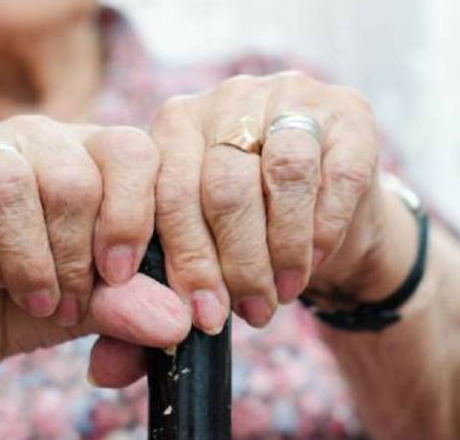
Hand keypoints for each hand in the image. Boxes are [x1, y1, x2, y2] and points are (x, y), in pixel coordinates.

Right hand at [0, 115, 189, 381]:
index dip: (130, 218)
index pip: (133, 152)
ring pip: (14, 187)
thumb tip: (177, 325)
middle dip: (74, 259)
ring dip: (28, 263)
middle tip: (66, 304)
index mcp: (97, 152)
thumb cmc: (46, 301)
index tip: (118, 276)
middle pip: (73, 180)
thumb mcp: (101, 306)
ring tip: (35, 299)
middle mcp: (44, 134)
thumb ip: (136, 305)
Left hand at [151, 71, 407, 331]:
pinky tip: (315, 261)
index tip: (196, 314)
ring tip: (281, 294)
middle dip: (236, 263)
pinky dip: (324, 228)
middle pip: (225, 184)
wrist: (323, 207)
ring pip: (284, 173)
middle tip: (246, 313)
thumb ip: (159, 288)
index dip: (184, 258)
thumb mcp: (200, 248)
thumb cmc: (249, 229)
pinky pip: (339, 175)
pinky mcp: (349, 113)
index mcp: (177, 124)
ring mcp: (291, 96)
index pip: (169, 189)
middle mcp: (229, 99)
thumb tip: (110, 363)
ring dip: (283, 248)